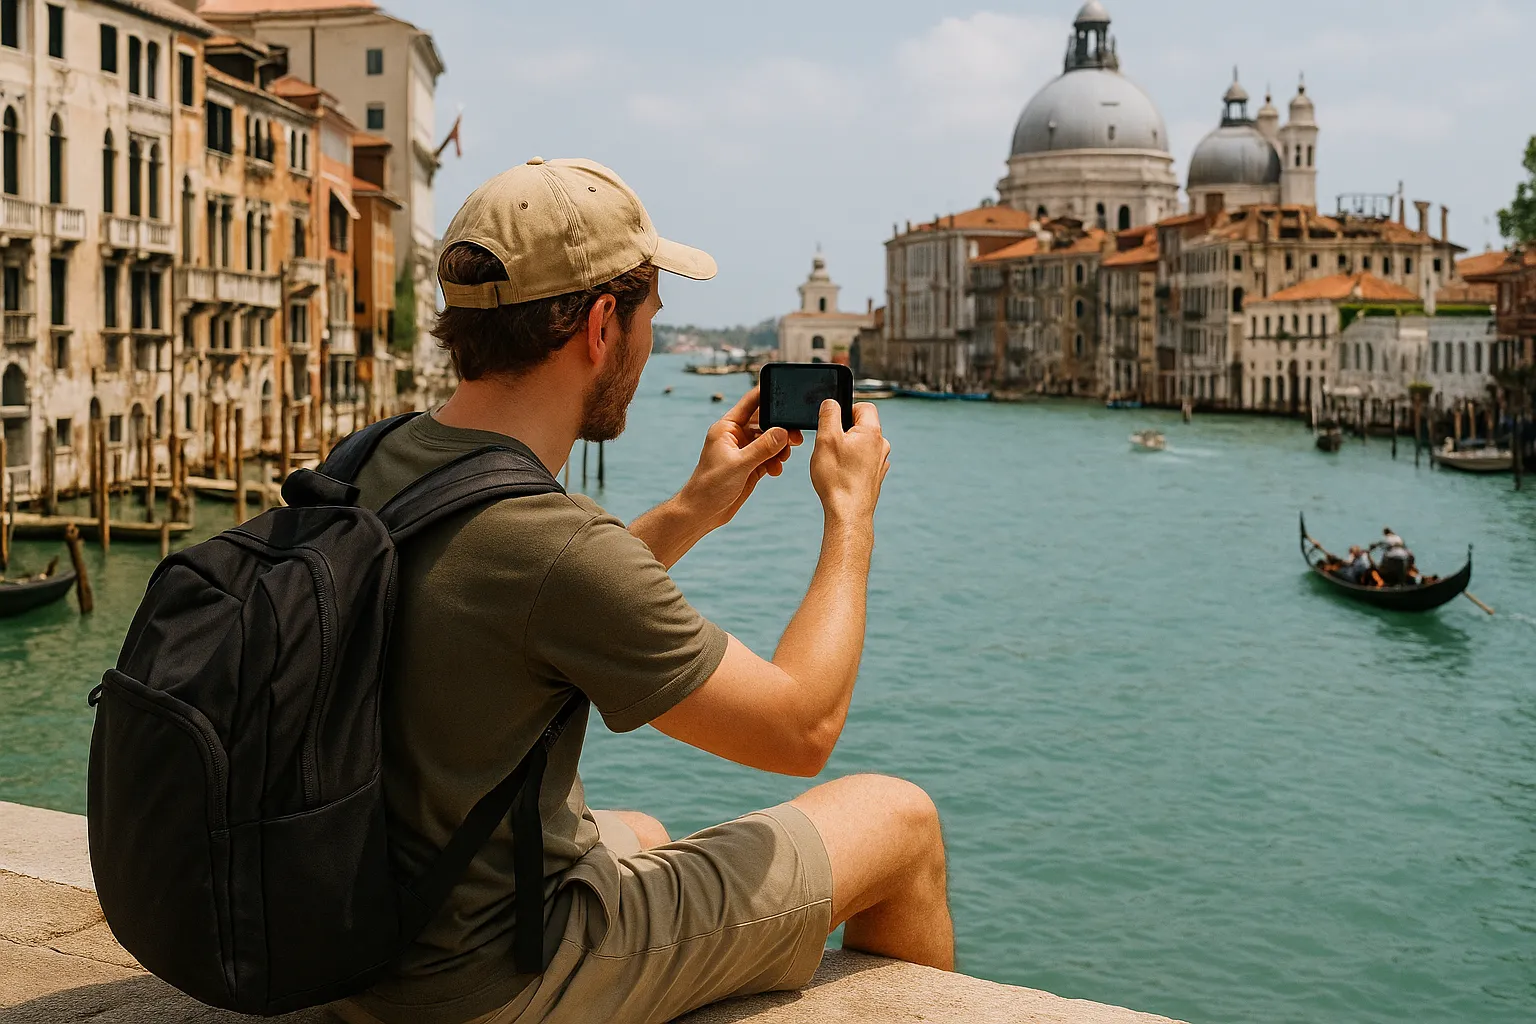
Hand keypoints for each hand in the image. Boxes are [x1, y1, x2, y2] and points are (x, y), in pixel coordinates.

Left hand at [680, 387, 802, 530]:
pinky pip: (770, 456)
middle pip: (764, 422)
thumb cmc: (710, 486)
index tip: (785, 390)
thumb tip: (783, 432)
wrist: (702, 512)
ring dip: (780, 447)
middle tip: (794, 437)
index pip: (750, 403)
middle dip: (781, 428)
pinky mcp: (750, 466)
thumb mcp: (739, 464)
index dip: (767, 394)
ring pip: (770, 440)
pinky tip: (775, 470)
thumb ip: (763, 447)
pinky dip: (776, 461)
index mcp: (727, 428)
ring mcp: (744, 451)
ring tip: (783, 458)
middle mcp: (736, 436)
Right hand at [810, 400, 889, 522]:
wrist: (848, 513)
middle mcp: (881, 445)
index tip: (833, 424)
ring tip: (835, 463)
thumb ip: (829, 415)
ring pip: (862, 445)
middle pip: (862, 426)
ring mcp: (880, 462)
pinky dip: (852, 464)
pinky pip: (863, 462)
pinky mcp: (876, 477)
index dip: (846, 410)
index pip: (864, 406)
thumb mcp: (826, 439)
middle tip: (830, 446)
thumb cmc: (837, 479)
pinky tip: (841, 475)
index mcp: (872, 432)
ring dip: (848, 449)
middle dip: (845, 431)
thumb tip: (831, 402)